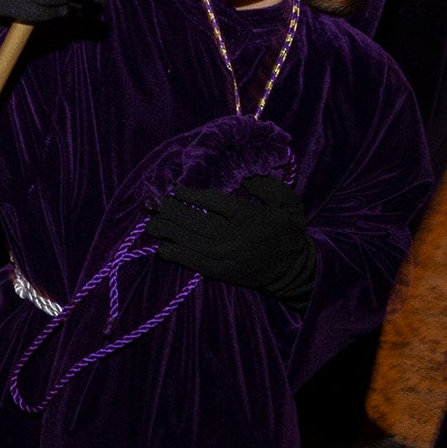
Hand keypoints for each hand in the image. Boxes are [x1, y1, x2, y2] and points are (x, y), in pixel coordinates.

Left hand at [146, 175, 316, 306]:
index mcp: (248, 215)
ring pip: (190, 241)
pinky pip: (193, 263)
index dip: (190, 193)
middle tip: (155, 203)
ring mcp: (226, 256)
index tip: (175, 188)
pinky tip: (163, 247)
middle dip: (172, 211)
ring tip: (152, 223)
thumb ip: (267, 185)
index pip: (213, 201)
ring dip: (168, 232)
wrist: (294, 268)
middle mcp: (234, 236)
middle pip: (195, 221)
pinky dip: (176, 255)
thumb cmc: (288, 230)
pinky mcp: (222, 272)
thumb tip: (243, 175)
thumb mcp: (287, 201)